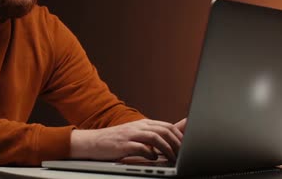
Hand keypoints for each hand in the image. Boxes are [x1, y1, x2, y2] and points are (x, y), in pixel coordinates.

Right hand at [70, 118, 186, 161]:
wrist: (92, 142)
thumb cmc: (116, 140)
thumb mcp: (136, 134)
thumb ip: (153, 134)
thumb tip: (172, 136)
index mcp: (143, 124)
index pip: (168, 126)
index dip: (180, 136)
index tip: (188, 147)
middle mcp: (138, 126)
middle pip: (164, 130)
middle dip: (177, 143)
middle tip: (184, 154)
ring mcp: (131, 134)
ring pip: (156, 137)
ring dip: (167, 149)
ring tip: (173, 158)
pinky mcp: (123, 145)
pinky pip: (141, 147)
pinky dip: (150, 153)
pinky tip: (154, 158)